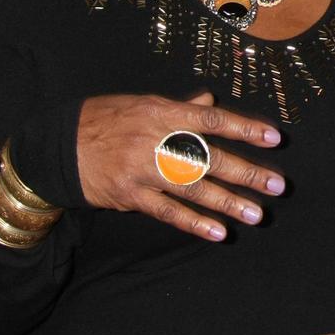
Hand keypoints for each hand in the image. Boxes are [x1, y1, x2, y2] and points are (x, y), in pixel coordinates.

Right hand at [77, 91, 283, 241]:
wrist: (57, 146)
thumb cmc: (103, 120)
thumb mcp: (140, 104)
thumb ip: (179, 108)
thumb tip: (210, 103)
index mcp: (160, 112)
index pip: (210, 120)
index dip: (243, 129)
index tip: (274, 138)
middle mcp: (154, 139)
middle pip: (209, 158)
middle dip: (246, 172)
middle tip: (278, 185)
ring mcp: (142, 170)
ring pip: (193, 188)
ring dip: (228, 203)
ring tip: (256, 214)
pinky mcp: (130, 195)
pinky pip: (167, 211)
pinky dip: (194, 223)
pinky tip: (218, 232)